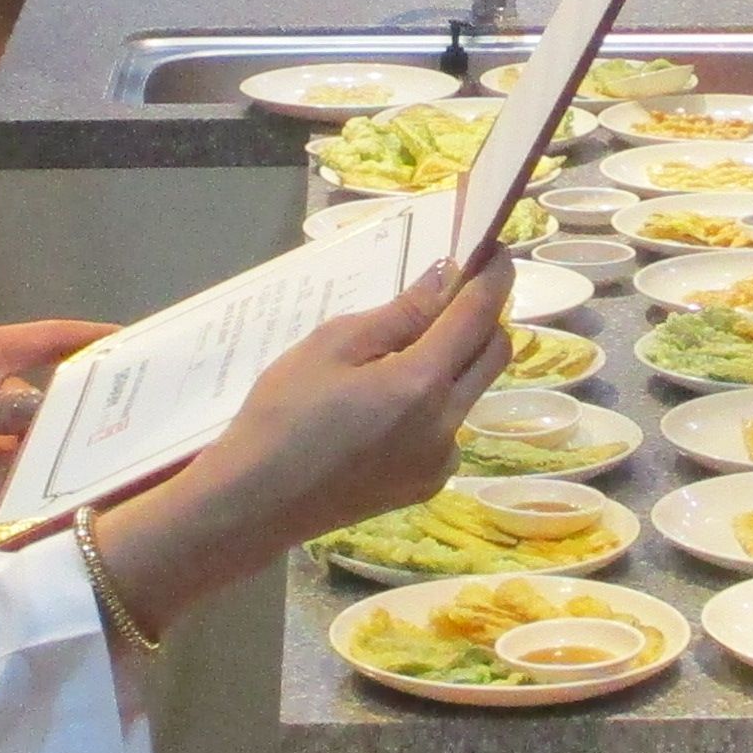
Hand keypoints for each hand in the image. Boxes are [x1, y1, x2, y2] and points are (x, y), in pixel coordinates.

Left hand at [0, 320, 112, 524]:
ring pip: (26, 447)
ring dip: (18, 471)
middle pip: (44, 404)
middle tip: (83, 453)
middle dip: (51, 433)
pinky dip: (2, 492)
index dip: (88, 340)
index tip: (134, 343)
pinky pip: (5, 476)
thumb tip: (53, 409)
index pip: (47, 340)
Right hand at [89, 261, 513, 628]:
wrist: (257, 501)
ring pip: (472, 391)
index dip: (492, 278)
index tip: (495, 251)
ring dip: (457, 360)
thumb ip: (398, 314)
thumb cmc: (283, 413)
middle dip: (483, 317)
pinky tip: (388, 406)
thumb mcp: (332, 346)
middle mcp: (447, 424)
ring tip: (402, 352)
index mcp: (422, 383)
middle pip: (494, 354)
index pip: (478, 316)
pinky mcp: (429, 483)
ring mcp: (442, 459)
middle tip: (450, 293)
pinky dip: (436, 402)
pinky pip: (450, 428)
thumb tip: (444, 279)